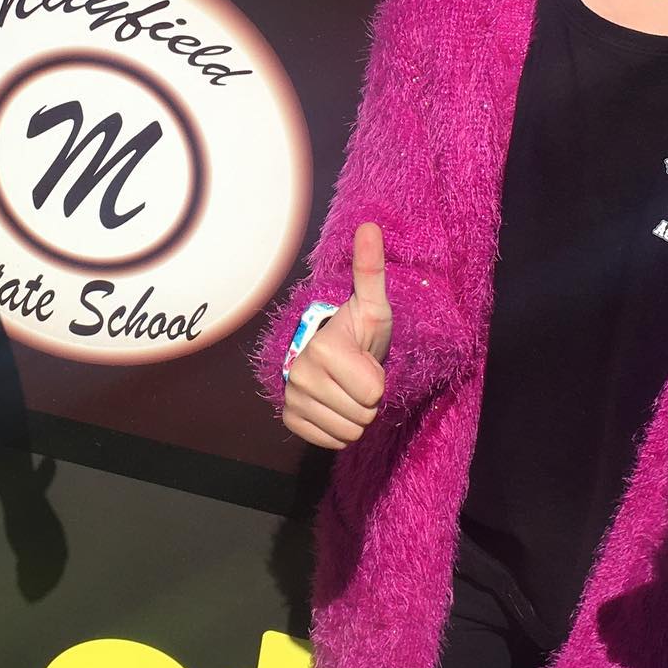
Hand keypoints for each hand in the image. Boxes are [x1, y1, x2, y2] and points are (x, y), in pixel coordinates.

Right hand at [282, 222, 392, 449]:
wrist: (322, 353)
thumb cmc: (353, 331)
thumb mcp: (370, 305)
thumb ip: (370, 270)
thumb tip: (369, 226)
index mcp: (324, 349)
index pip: (374, 392)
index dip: (377, 377)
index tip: (364, 359)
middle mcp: (301, 375)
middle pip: (363, 415)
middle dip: (367, 398)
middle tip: (355, 376)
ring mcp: (293, 399)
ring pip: (350, 431)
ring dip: (355, 414)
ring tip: (345, 389)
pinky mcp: (291, 419)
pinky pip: (331, 440)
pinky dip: (337, 428)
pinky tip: (333, 404)